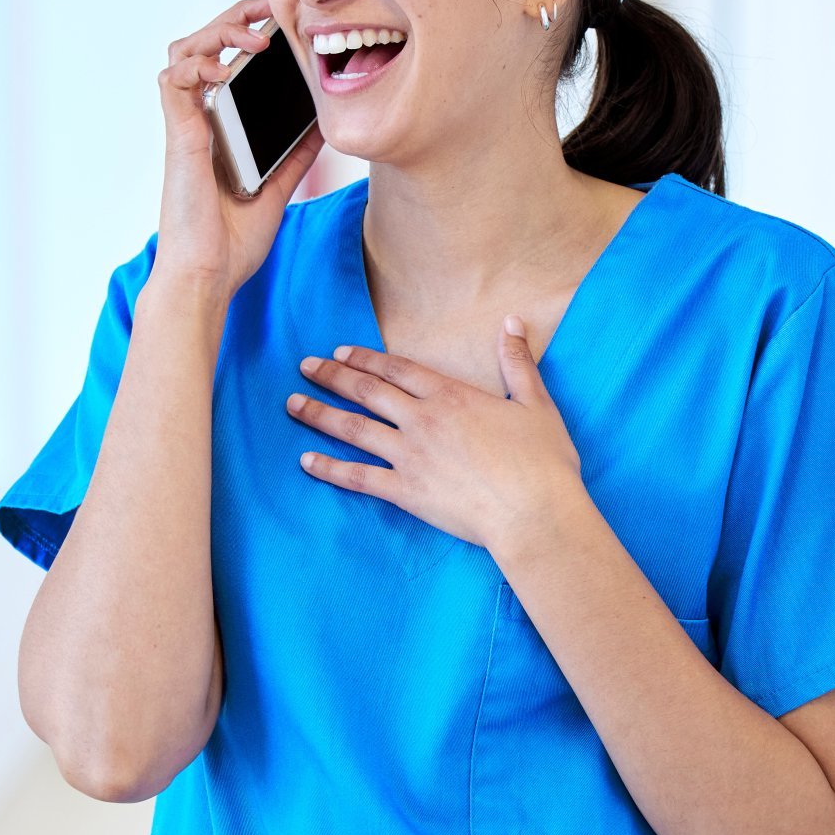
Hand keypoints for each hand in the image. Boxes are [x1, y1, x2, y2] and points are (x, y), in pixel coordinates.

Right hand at [153, 0, 325, 295]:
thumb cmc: (233, 241)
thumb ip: (296, 155)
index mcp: (219, 126)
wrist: (209, 274)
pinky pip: (174, 80)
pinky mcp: (178, 135)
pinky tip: (223, 69)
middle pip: (204, 44)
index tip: (282, 23)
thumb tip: (324, 125)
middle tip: (269, 9)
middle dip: (235, 16)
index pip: (226, 61)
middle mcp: (199, 119)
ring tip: (253, 37)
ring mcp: (186, 125)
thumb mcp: (278, 187)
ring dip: (217, 32)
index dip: (247, 33)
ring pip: (183, 50)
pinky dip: (197, 64)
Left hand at [285, 315, 586, 554]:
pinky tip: (306, 461)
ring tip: (292, 404)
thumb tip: (511, 321)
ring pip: (353, 428)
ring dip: (320, 414)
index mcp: (451, 396)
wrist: (533, 512)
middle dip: (332, 376)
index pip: (398, 368)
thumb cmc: (542, 461)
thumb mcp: (535, 403)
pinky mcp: (405, 491)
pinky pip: (358, 477)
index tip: (340, 351)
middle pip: (367, 391)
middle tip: (303, 367)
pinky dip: (329, 468)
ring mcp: (409, 456)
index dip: (366, 358)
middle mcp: (422, 420)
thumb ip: (517, 362)